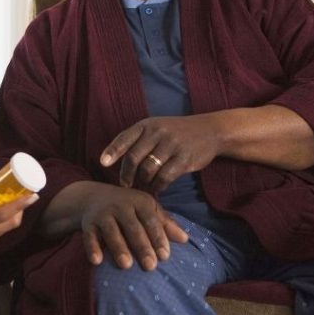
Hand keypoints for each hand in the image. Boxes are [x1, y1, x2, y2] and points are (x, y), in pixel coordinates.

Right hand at [80, 184, 186, 270]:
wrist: (93, 197)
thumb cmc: (129, 208)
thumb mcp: (147, 210)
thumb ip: (164, 224)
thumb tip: (185, 239)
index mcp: (140, 202)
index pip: (151, 221)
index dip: (158, 238)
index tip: (165, 257)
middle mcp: (121, 206)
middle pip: (133, 228)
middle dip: (141, 247)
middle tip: (150, 266)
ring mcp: (103, 214)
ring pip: (112, 232)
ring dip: (119, 248)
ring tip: (126, 265)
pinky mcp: (88, 223)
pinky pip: (90, 236)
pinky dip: (92, 248)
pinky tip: (97, 261)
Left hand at [100, 116, 222, 192]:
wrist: (210, 131)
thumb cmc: (176, 132)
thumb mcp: (157, 128)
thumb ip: (138, 139)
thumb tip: (113, 159)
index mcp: (147, 125)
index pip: (124, 138)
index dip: (112, 151)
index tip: (103, 163)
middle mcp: (158, 133)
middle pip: (133, 158)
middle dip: (126, 175)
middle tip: (125, 185)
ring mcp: (172, 145)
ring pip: (148, 170)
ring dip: (142, 182)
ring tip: (142, 187)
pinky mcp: (184, 159)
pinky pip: (164, 177)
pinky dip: (157, 187)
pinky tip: (156, 189)